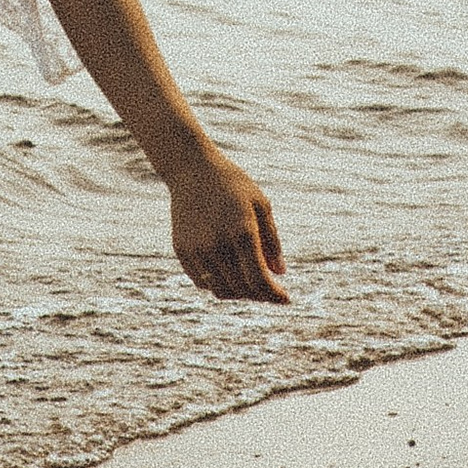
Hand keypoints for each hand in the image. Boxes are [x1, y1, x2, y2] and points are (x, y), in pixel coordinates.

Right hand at [165, 148, 285, 303]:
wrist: (191, 168)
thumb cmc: (232, 184)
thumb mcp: (261, 205)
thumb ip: (272, 241)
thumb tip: (279, 273)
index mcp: (242, 232)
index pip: (259, 280)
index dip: (275, 295)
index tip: (285, 299)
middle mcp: (217, 244)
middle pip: (242, 289)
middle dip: (260, 295)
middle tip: (270, 291)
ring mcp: (196, 249)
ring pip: (221, 290)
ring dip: (239, 293)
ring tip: (250, 284)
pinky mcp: (182, 250)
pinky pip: (202, 281)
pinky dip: (218, 284)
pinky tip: (229, 274)